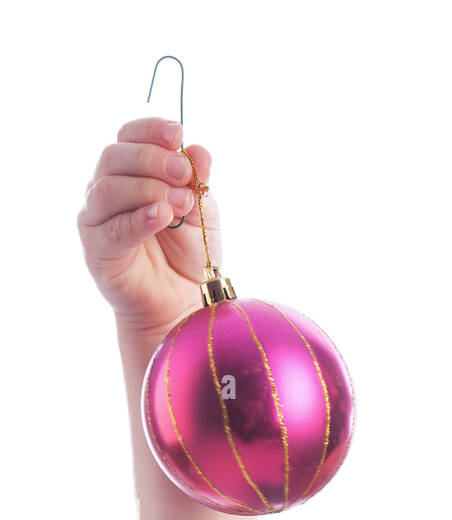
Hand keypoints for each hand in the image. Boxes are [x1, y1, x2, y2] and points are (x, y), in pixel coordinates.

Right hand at [77, 117, 223, 343]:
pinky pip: (113, 228)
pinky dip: (138, 218)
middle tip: (184, 173)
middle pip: (115, 157)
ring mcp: (96, 219)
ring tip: (181, 202)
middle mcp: (105, 190)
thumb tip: (198, 150)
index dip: (149, 130)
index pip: (128, 137)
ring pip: (109, 188)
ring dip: (148, 188)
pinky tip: (161, 215)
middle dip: (153, 159)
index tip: (177, 132)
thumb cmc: (187, 255)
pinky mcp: (97, 250)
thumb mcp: (200, 213)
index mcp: (129, 173)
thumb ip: (197, 182)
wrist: (181, 304)